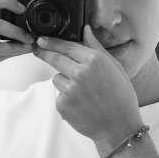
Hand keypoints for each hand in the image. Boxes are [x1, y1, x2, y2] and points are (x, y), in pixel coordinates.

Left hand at [33, 25, 142, 148]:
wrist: (119, 127)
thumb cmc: (121, 97)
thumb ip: (96, 47)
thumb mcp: (115, 67)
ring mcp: (70, 89)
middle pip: (54, 58)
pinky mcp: (62, 104)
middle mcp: (80, 72)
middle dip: (44, 53)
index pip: (67, 46)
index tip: (41, 40)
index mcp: (95, 60)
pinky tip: (81, 105)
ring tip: (83, 93)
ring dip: (64, 82)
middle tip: (37, 50)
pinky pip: (59, 95)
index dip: (52, 42)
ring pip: (56, 78)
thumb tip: (86, 30)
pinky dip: (66, 99)